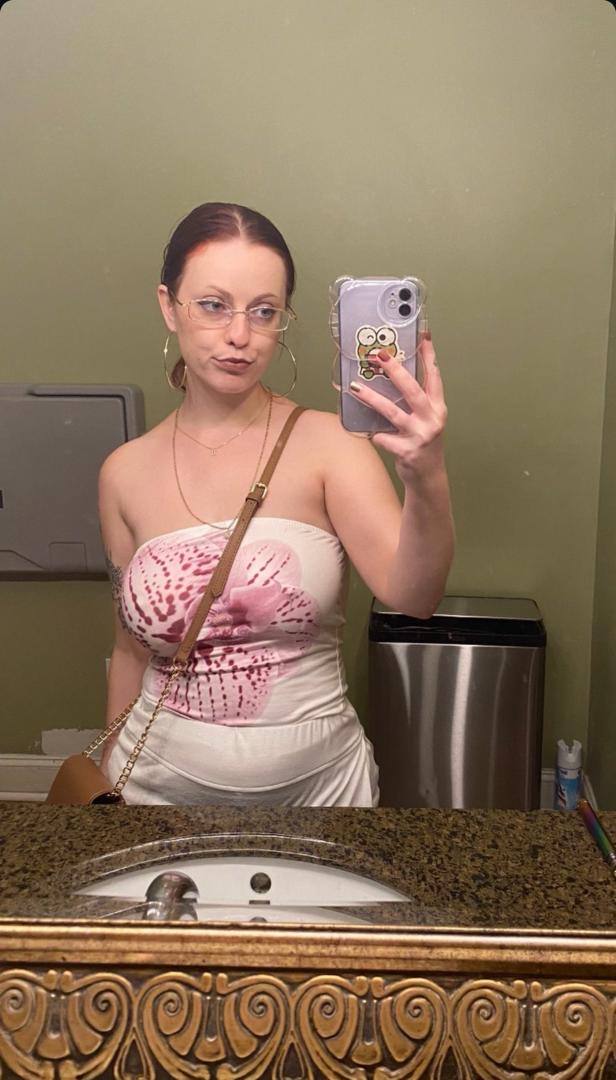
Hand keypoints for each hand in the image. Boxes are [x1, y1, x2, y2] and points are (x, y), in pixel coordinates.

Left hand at [348, 334, 446, 484]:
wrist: (428, 477)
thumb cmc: (423, 443)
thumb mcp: (427, 419)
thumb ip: (416, 401)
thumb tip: (393, 375)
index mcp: (438, 408)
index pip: (434, 376)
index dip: (428, 356)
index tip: (423, 336)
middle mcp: (432, 419)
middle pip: (412, 390)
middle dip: (395, 371)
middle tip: (380, 355)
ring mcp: (420, 435)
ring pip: (392, 412)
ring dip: (372, 398)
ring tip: (355, 387)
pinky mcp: (407, 451)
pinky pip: (383, 438)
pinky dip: (374, 435)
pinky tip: (370, 433)